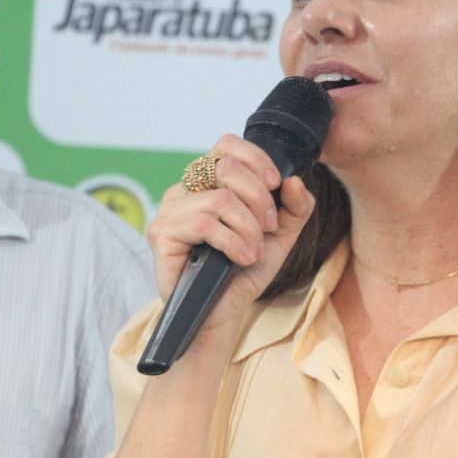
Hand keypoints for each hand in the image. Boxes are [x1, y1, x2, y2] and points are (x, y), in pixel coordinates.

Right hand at [147, 134, 315, 334]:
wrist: (221, 313)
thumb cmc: (244, 271)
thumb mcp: (280, 236)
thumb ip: (295, 207)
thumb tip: (294, 180)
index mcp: (209, 183)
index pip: (226, 145)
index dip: (256, 159)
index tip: (276, 185)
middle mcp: (185, 190)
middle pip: (226, 167)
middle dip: (259, 199)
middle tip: (268, 229)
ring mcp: (169, 210)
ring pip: (220, 199)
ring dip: (248, 229)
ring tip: (253, 252)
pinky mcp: (162, 233)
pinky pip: (205, 224)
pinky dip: (233, 242)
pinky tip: (241, 259)